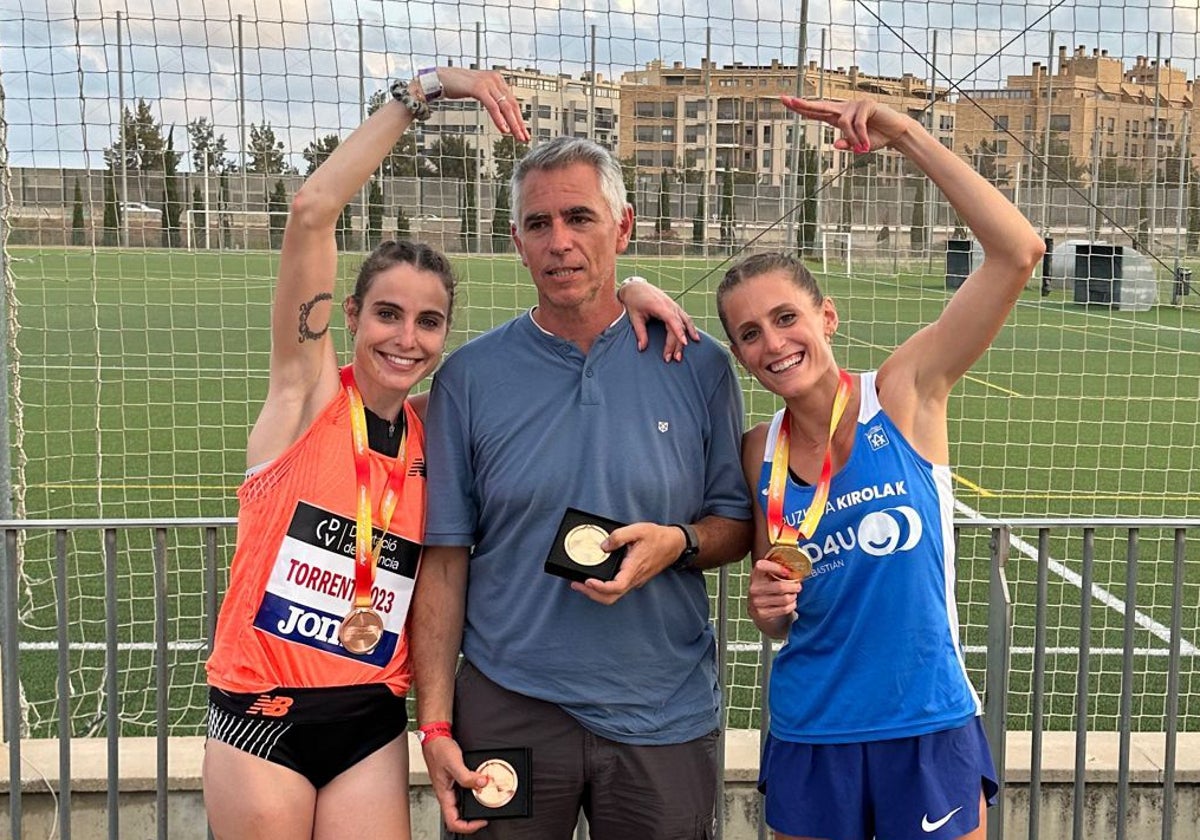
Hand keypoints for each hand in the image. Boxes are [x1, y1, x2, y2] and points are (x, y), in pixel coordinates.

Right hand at [422, 735, 489, 833]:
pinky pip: (466, 793)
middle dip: (474, 818)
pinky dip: (475, 791)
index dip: (468, 827)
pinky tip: (482, 785)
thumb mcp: (454, 763)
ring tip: (487, 799)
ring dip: (475, 804)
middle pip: (459, 817)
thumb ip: (467, 776)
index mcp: (444, 795)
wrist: (435, 738)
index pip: (453, 822)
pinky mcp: (455, 782)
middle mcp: (447, 794)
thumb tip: (482, 784)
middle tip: (487, 812)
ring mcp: (451, 789)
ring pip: (463, 805)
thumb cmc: (438, 750)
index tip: (481, 821)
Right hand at [436, 67, 529, 142]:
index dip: (519, 118)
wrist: (439, 79)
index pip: (512, 102)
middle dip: (519, 123)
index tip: (524, 132)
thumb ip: (491, 98)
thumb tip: (501, 113)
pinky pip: (493, 106)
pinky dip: (499, 119)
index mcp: (498, 79)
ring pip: (505, 107)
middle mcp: (495, 79)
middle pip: (512, 105)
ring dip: (513, 124)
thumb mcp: (479, 91)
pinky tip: (504, 129)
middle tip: (524, 138)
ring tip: (517, 136)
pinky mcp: (479, 87)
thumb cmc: (457, 86)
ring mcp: (488, 82)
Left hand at [570, 522, 682, 604]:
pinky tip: (596, 580)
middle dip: (591, 594)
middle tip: (576, 584)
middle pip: (611, 597)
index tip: (587, 581)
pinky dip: (604, 589)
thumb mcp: (638, 530)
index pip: (616, 586)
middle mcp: (634, 578)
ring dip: (596, 593)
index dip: (600, 587)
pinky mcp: (634, 579)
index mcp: (634, 567)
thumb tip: (603, 546)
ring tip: (581, 583)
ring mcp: (634, 581)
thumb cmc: (658, 537)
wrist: (674, 544)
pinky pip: (618, 590)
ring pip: (614, 596)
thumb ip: (619, 536)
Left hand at [619, 277, 700, 361]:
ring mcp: (674, 306)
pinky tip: (695, 338)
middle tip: (673, 359)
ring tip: (684, 352)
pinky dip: (691, 328)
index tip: (684, 343)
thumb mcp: (634, 317)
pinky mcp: (675, 308)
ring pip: (685, 323)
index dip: (679, 332)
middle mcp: (670, 306)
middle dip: (677, 344)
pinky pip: (685, 318)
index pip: (673, 320)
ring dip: (687, 338)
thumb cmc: (634, 300)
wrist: (635, 287)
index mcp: (660, 306)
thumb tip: (642, 348)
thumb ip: (640, 332)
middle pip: (678, 326)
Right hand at [747, 557, 801, 623]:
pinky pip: (784, 609)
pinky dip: (791, 606)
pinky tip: (791, 603)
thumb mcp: (768, 577)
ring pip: (784, 599)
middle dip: (794, 587)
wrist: (757, 609)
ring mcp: (756, 602)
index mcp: (755, 574)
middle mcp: (754, 588)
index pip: (761, 566)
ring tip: (794, 595)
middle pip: (780, 586)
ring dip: (793, 597)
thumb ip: (778, 571)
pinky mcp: (762, 613)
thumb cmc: (767, 588)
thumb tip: (798, 568)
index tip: (788, 572)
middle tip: (798, 586)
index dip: (776, 567)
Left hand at [780, 96, 912, 155]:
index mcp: (838, 117)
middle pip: (819, 106)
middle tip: (785, 100)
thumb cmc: (875, 138)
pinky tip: (865, 145)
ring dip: (852, 140)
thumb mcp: (858, 146)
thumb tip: (835, 145)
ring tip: (861, 149)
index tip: (786, 101)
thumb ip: (846, 145)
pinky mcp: (865, 105)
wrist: (895, 132)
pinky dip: (860, 137)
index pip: (816, 111)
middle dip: (803, 104)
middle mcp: (843, 109)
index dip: (802, 107)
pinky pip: (856, 124)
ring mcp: (854, 105)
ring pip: (842, 123)